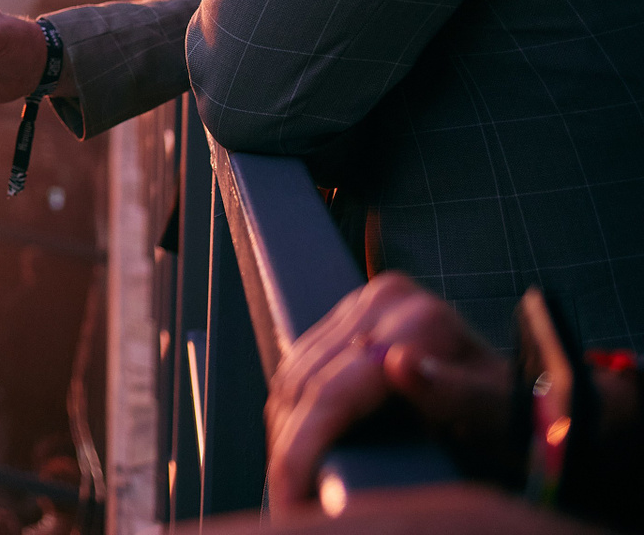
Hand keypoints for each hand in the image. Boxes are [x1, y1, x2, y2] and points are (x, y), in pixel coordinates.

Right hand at [266, 272, 512, 514]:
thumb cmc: (516, 416)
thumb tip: (400, 363)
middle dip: (288, 447)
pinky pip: (299, 366)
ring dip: (284, 432)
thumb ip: (454, 392)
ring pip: (293, 374)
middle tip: (287, 503)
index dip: (302, 448)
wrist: (521, 399)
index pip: (333, 388)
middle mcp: (385, 301)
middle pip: (304, 382)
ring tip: (290, 483)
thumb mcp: (496, 413)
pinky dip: (293, 413)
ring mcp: (364, 306)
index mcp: (418, 321)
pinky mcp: (349, 318)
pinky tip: (297, 446)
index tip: (291, 497)